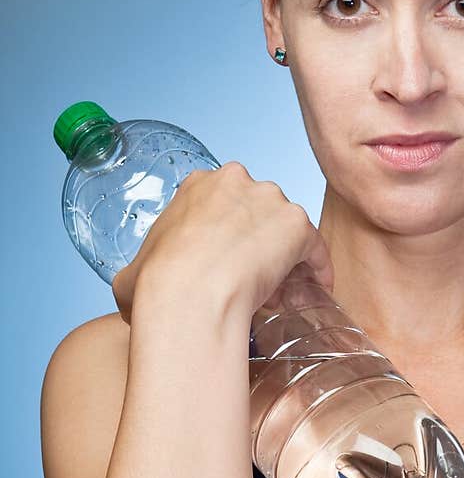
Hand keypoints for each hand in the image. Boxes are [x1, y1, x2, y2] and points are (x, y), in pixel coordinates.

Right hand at [110, 163, 334, 326]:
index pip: (223, 205)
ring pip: (286, 228)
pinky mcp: (297, 224)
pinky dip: (318, 267)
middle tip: (254, 279)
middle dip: (258, 242)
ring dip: (286, 255)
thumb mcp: (131, 273)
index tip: (228, 262)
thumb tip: (131, 288)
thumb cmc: (157, 286)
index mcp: (196, 185)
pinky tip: (318, 287)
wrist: (190, 296)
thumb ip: (138, 270)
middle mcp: (236, 181)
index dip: (228, 237)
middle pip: (258, 211)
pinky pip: (314, 247)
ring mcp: (269, 199)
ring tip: (283, 290)